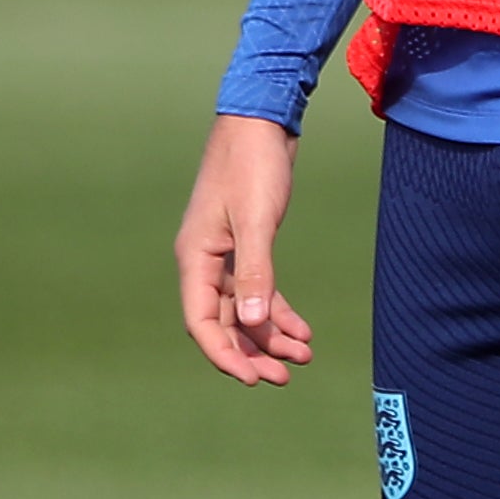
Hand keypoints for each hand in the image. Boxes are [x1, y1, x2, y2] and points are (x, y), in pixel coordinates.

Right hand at [175, 114, 313, 385]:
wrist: (263, 119)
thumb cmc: (252, 164)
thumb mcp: (256, 219)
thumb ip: (255, 272)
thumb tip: (254, 325)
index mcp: (196, 257)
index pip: (201, 322)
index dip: (225, 355)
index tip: (254, 379)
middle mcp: (206, 260)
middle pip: (224, 322)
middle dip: (253, 352)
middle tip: (285, 376)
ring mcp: (226, 253)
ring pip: (244, 309)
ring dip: (270, 335)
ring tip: (303, 356)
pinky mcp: (248, 244)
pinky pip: (259, 289)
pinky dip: (279, 311)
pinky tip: (301, 329)